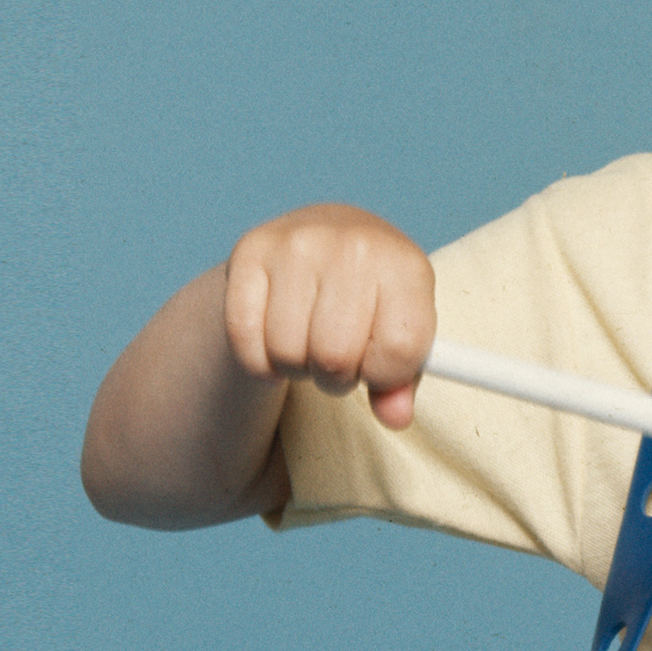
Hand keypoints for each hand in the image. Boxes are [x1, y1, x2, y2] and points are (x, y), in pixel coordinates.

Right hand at [222, 204, 435, 429]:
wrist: (329, 231)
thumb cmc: (372, 294)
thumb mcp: (403, 329)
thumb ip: (401, 381)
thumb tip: (395, 418)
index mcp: (406, 266)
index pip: (398, 352)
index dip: (384, 376)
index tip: (376, 364)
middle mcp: (353, 247)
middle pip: (335, 357)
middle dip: (335, 376)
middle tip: (337, 357)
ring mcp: (298, 244)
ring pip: (287, 352)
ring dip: (296, 367)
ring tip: (309, 343)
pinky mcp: (250, 249)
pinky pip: (245, 338)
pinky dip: (259, 359)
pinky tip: (275, 341)